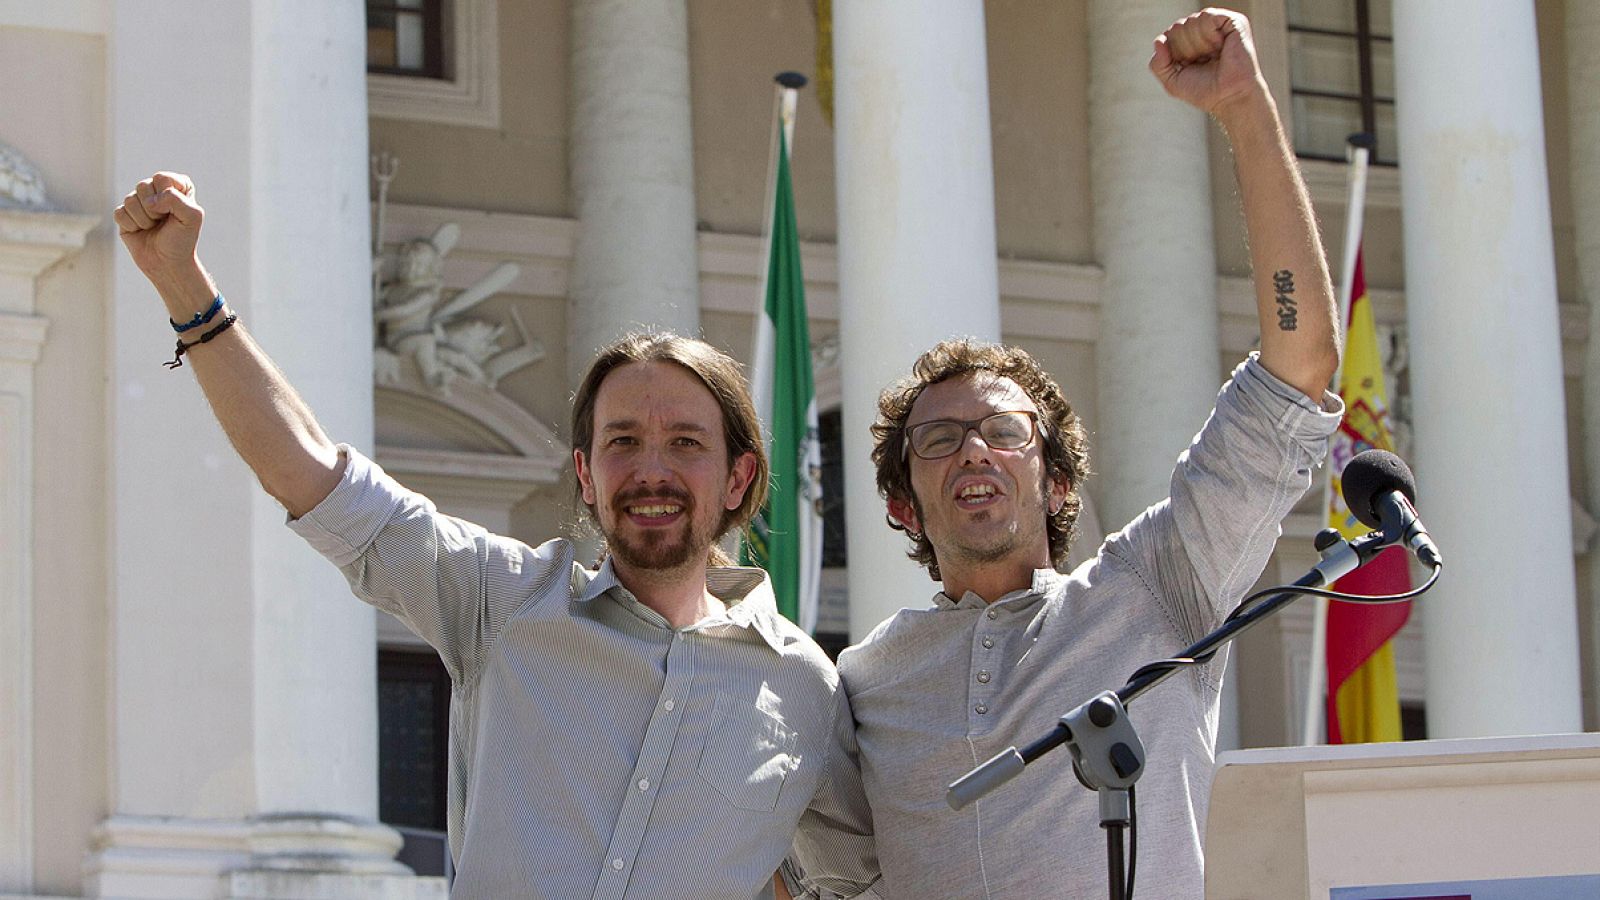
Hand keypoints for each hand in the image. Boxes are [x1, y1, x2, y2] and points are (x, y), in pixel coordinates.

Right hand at [113, 172, 204, 282]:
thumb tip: (151, 201)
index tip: (174, 212)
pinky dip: (131, 226)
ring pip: (130, 199)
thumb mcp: (192, 218)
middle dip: (153, 209)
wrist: (167, 263)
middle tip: (162, 221)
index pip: (162, 178)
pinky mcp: (124, 213)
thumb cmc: (182, 239)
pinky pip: (119, 213)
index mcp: (176, 185)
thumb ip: (176, 200)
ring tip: (153, 227)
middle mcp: (157, 190)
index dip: (166, 196)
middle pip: (143, 186)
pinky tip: (140, 231)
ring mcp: (139, 201)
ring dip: (143, 220)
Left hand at [1149, 8, 1264, 117]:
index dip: (1175, 54)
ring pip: (1191, 21)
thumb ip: (1158, 63)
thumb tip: (1159, 40)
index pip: (1169, 35)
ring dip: (1199, 45)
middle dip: (1187, 49)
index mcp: (1189, 42)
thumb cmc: (1204, 91)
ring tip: (1214, 55)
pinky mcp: (1233, 22)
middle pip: (1178, 27)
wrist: (1229, 98)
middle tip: (1204, 62)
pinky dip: (1209, 35)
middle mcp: (1203, 31)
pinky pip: (1207, 16)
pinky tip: (1220, 46)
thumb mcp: (1172, 81)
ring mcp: (1219, 25)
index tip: (1191, 67)